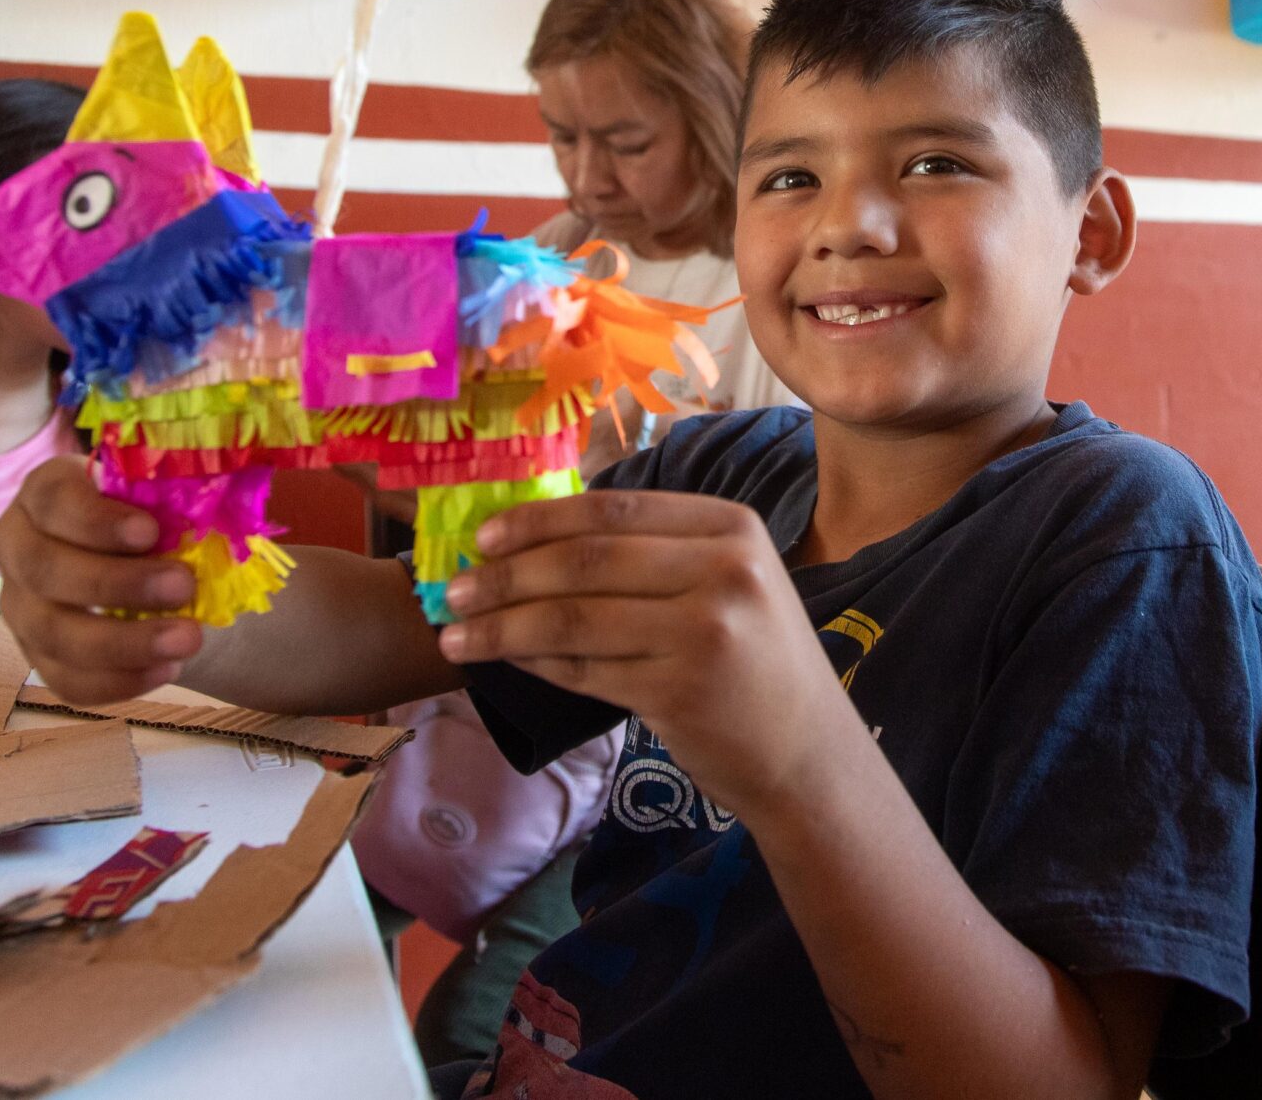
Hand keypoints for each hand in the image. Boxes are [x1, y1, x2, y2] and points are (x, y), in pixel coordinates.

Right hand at [0, 455, 204, 703]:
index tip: (151, 532)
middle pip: (45, 570)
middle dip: (116, 583)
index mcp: (44, 492)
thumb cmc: (149, 512)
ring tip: (187, 639)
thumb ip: (180, 489)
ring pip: (52, 633)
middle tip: (183, 587)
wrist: (137, 560)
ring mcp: (20, 606)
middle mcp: (17, 547)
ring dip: (123, 642)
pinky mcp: (36, 654)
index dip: (98, 520)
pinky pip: (65, 679)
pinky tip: (167, 669)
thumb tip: (226, 501)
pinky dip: (117, 681)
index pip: (54, 499)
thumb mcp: (161, 490)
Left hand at [435, 491, 853, 820]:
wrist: (808, 752)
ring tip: (455, 633)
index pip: (613, 509)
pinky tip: (508, 662)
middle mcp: (724, 570)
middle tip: (452, 589)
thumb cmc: (755, 662)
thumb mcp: (731, 583)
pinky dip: (536, 664)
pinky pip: (584, 670)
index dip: (538, 520)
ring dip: (502, 625)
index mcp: (731, 527)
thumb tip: (538, 537)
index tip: (483, 537)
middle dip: (505, 575)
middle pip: (585, 561)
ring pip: (573, 618)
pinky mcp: (680, 690)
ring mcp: (704, 631)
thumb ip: (657, 554)